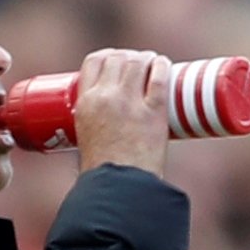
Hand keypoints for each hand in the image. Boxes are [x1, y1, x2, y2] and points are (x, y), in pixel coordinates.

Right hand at [74, 48, 171, 177]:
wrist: (119, 192)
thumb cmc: (103, 176)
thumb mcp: (87, 141)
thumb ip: (97, 123)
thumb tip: (113, 122)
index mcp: (85, 104)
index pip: (93, 62)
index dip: (107, 57)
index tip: (115, 62)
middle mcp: (106, 98)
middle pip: (117, 58)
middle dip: (128, 56)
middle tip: (138, 65)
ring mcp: (131, 103)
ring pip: (138, 62)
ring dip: (146, 58)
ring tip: (152, 64)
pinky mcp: (154, 112)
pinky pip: (160, 77)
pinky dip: (162, 66)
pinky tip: (164, 66)